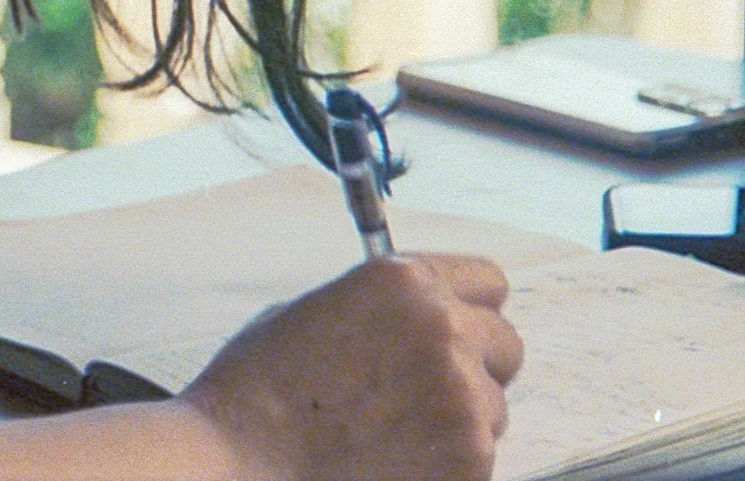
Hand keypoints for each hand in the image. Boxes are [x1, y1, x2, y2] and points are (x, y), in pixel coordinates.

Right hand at [179, 252, 522, 480]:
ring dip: (461, 420)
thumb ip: (384, 307)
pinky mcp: (469, 458)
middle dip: (475, 365)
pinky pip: (482, 456)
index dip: (470, 307)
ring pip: (495, 407)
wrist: (239, 463)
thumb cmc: (258, 394)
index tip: (461, 325)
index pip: (488, 281)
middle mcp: (443, 329)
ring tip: (396, 433)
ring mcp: (461, 396)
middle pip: (505, 344)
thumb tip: (413, 321)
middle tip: (428, 390)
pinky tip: (397, 460)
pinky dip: (449, 463)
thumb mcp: (316, 311)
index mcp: (405, 282)